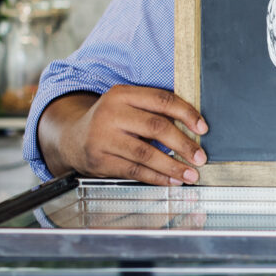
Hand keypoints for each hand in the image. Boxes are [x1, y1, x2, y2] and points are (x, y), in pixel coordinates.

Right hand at [39, 87, 208, 185]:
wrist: (72, 138)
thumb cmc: (112, 121)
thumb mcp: (128, 106)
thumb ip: (155, 111)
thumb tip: (195, 129)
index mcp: (122, 94)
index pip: (162, 100)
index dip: (186, 114)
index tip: (203, 128)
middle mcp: (110, 113)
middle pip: (156, 127)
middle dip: (183, 144)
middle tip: (201, 157)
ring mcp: (102, 138)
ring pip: (145, 153)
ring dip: (173, 166)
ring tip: (191, 174)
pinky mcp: (99, 160)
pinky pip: (135, 171)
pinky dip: (157, 178)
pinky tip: (172, 180)